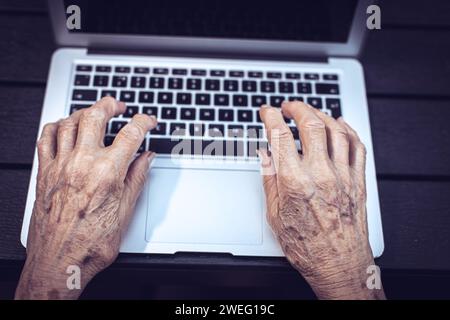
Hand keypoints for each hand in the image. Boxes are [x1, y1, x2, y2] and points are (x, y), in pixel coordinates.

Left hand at [15, 97, 156, 298]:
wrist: (59, 262)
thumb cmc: (91, 244)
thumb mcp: (125, 212)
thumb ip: (137, 178)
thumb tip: (147, 158)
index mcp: (107, 173)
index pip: (131, 133)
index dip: (144, 122)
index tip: (148, 121)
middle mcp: (82, 164)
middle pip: (96, 116)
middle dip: (110, 104)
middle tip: (118, 105)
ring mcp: (60, 166)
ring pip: (70, 121)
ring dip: (84, 111)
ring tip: (94, 112)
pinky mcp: (45, 173)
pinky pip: (46, 137)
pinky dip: (57, 126)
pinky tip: (64, 127)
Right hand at [259, 101, 384, 299]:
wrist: (338, 265)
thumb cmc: (306, 246)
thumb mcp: (275, 214)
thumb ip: (270, 179)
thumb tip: (265, 154)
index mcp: (295, 183)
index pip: (280, 137)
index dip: (271, 117)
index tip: (267, 111)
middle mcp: (321, 175)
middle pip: (311, 125)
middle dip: (298, 108)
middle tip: (289, 106)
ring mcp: (343, 176)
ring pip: (336, 131)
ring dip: (322, 115)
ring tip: (311, 112)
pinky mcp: (358, 181)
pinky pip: (357, 146)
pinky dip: (348, 130)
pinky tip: (340, 124)